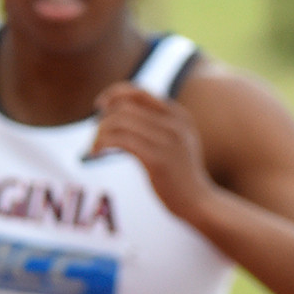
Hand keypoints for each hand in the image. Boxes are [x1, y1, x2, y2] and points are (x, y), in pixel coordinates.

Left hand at [88, 83, 217, 223]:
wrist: (198, 202)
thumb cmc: (178, 174)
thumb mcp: (174, 141)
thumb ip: (155, 124)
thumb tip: (117, 110)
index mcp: (177, 115)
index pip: (138, 91)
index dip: (114, 95)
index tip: (101, 107)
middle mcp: (174, 123)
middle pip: (124, 106)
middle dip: (104, 118)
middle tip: (97, 136)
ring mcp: (168, 141)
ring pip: (119, 122)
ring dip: (99, 133)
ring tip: (95, 147)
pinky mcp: (157, 159)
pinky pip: (119, 140)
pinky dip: (101, 143)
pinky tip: (96, 153)